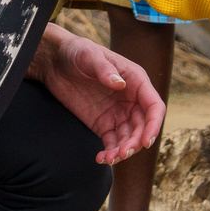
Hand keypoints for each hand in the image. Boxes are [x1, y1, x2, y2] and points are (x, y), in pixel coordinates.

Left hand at [30, 24, 164, 163]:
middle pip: (143, 126)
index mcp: (136, 81)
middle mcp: (131, 99)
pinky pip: (112, 142)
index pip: (154, 106)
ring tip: (109, 158)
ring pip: (129, 138)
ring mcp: (118, 113)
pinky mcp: (103, 124)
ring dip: (123, 151)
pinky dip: (110, 152)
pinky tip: (101, 158)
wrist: (55, 62)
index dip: (154, 124)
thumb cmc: (77, 52)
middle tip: (123, 153)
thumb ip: (104, 70)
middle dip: (136, 142)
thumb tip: (120, 84)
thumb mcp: (90, 56)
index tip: (146, 141)